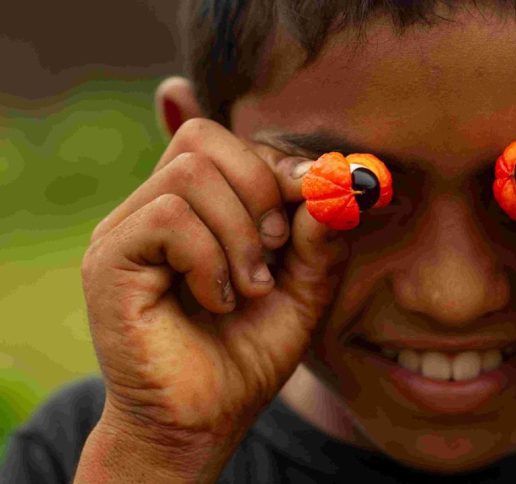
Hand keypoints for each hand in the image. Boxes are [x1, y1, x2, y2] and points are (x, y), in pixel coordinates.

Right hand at [75, 119, 344, 481]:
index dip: (279, 165)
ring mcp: (126, 231)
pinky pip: (168, 218)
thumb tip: (334, 180)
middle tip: (275, 249)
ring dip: (240, 234)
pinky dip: (211, 260)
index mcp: (198, 206)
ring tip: (251, 287)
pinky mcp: (109, 260)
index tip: (316, 200)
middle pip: (204, 139)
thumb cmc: (249, 353)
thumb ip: (320, 235)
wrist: (203, 422)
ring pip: (189, 175)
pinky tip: (220, 301)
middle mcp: (155, 208)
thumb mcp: (304, 288)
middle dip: (260, 189)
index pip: (230, 142)